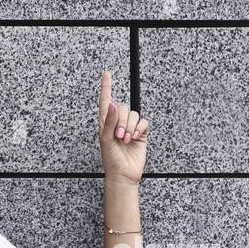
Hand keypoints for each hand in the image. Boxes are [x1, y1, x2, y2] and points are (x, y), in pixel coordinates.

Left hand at [98, 69, 148, 183]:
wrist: (123, 174)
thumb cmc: (111, 160)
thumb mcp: (106, 140)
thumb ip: (109, 122)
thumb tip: (112, 105)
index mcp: (105, 123)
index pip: (105, 101)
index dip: (106, 86)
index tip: (107, 73)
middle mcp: (117, 123)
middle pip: (123, 107)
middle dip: (122, 121)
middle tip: (119, 136)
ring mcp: (130, 127)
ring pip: (134, 114)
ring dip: (130, 126)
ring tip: (126, 140)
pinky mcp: (141, 133)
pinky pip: (144, 122)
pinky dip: (139, 128)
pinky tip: (134, 138)